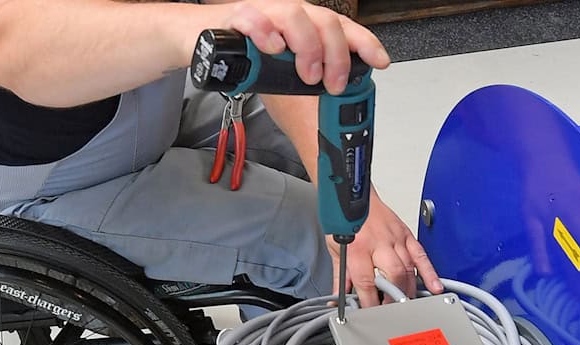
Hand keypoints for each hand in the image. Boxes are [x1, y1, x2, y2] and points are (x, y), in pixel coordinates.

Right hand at [221, 0, 389, 94]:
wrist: (199, 40)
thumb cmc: (242, 52)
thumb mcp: (281, 67)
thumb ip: (304, 74)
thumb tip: (330, 96)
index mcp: (304, 24)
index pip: (342, 28)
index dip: (364, 43)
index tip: (380, 62)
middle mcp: (288, 14)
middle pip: (325, 22)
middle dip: (336, 55)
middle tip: (331, 84)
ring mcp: (263, 13)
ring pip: (295, 15)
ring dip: (308, 46)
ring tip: (307, 74)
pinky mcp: (235, 18)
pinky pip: (254, 18)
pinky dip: (267, 33)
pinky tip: (274, 49)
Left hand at [327, 189, 443, 305]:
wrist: (354, 196)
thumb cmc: (344, 220)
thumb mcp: (336, 249)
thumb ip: (340, 277)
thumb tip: (337, 299)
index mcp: (358, 248)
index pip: (366, 281)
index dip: (369, 301)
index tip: (370, 313)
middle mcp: (379, 243)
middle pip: (393, 274)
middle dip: (394, 297)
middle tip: (391, 311)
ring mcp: (395, 238)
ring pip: (408, 268)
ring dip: (409, 289)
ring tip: (407, 304)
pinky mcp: (406, 234)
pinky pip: (421, 255)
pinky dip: (429, 272)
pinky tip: (434, 286)